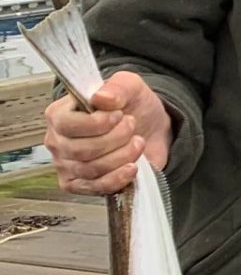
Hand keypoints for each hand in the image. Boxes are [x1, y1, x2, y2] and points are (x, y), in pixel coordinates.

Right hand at [44, 71, 172, 194]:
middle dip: (116, 138)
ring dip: (122, 156)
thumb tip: (101, 97)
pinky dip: (118, 179)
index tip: (119, 115)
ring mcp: (66, 165)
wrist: (149, 128)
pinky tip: (132, 167)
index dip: (98, 123)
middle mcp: (57, 141)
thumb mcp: (130, 86)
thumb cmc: (132, 105)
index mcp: (59, 114)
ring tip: (137, 142)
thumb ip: (117, 87)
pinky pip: (95, 188)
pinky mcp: (80, 184)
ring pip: (91, 169)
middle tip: (132, 127)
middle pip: (81, 149)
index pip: (67, 124)